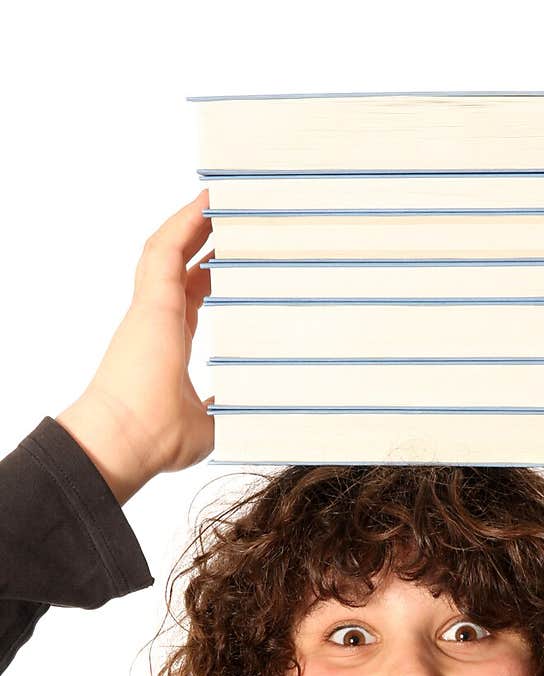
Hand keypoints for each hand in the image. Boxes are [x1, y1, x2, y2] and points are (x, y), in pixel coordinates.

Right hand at [56, 189, 214, 503]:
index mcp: (167, 346)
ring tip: (217, 198)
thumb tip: (245, 411)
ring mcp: (150, 308)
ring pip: (168, 250)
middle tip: (228, 221)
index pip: (189, 300)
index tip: (224, 267)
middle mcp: (155, 322)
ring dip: (191, 223)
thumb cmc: (158, 439)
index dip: (205, 279)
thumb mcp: (209, 424)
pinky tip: (206, 201)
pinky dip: (185, 222)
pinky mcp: (150, 301)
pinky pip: (166, 247)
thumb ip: (225, 410)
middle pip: (178, 268)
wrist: (128, 440)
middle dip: (200, 242)